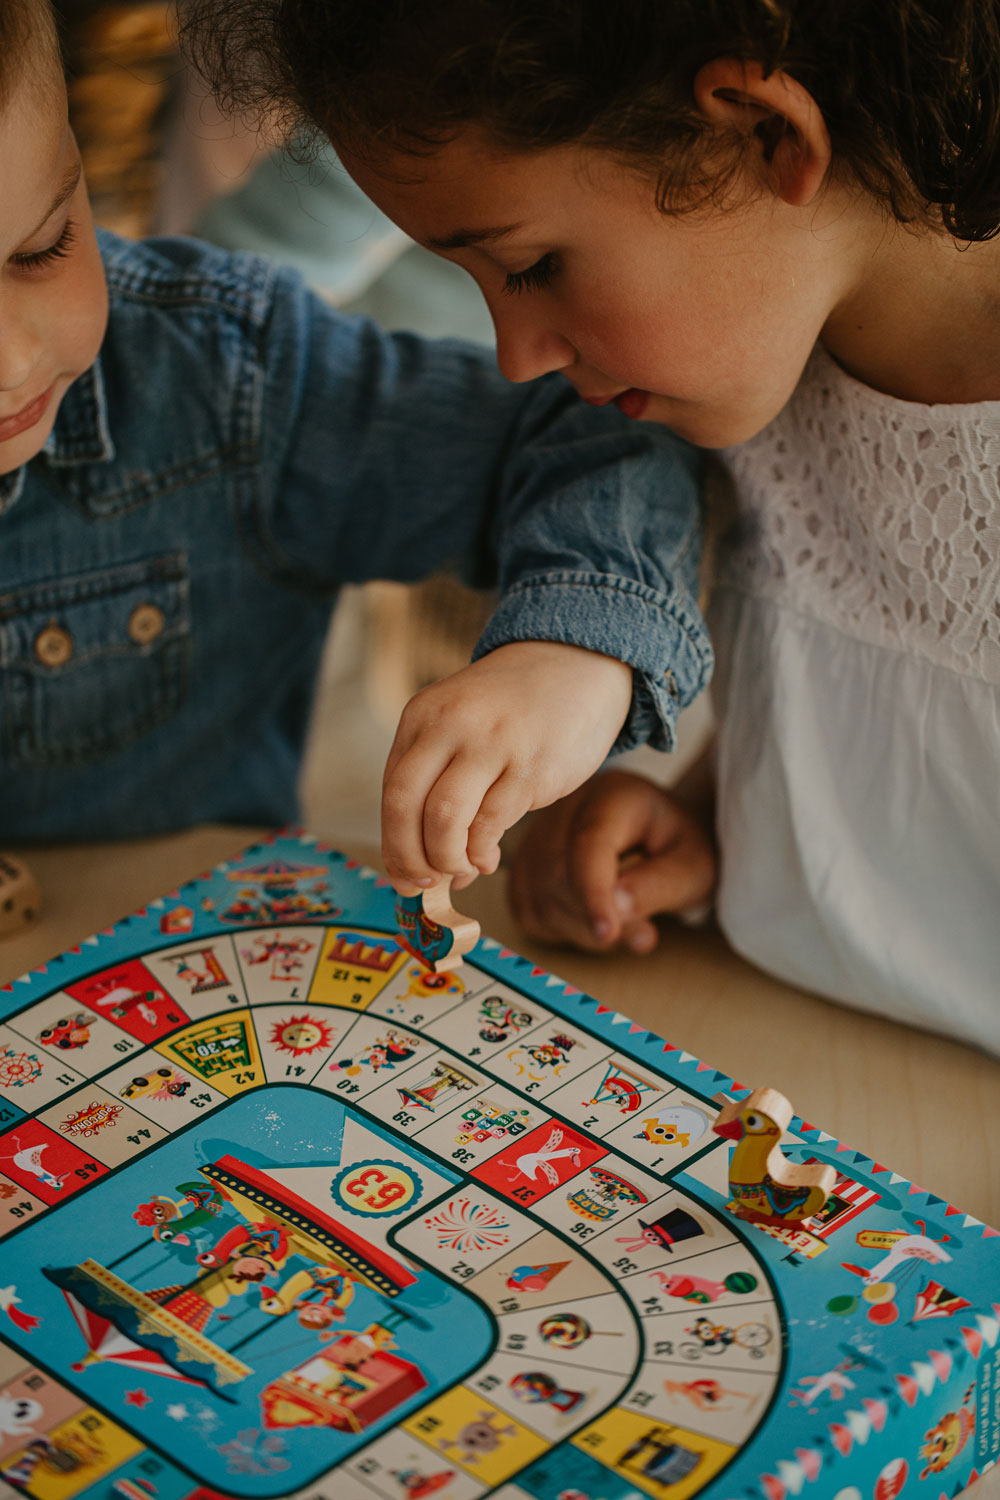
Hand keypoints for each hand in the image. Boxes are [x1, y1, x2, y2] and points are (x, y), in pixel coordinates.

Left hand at [381, 641, 632, 890]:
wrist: (575, 666)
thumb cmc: (512, 709)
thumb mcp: (458, 724)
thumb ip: (436, 780)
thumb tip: (423, 862)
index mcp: (423, 716)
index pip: (392, 792)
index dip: (393, 844)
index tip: (403, 876)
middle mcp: (452, 726)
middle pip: (406, 806)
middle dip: (410, 858)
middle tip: (423, 885)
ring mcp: (492, 745)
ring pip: (446, 820)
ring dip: (448, 860)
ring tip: (463, 869)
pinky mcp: (531, 767)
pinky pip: (492, 824)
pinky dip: (482, 852)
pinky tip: (488, 856)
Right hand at [508, 768, 716, 952]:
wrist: (661, 839)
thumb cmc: (680, 851)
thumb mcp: (694, 867)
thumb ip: (659, 885)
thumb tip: (616, 909)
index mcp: (614, 796)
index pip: (589, 844)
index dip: (593, 892)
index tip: (606, 933)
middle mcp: (566, 807)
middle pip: (558, 876)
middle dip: (595, 919)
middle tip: (643, 933)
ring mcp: (539, 833)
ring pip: (539, 898)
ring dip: (581, 929)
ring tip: (624, 922)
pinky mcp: (525, 863)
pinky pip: (528, 910)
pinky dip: (560, 928)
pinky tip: (592, 917)